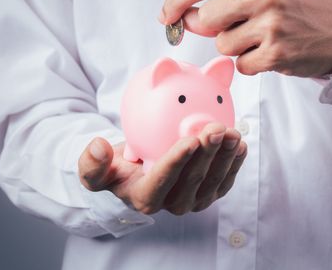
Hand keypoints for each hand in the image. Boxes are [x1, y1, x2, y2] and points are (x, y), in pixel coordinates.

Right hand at [78, 123, 246, 214]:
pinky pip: (224, 181)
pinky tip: (240, 145)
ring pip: (213, 181)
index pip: (162, 180)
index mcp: (145, 197)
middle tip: (216, 128)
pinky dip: (234, 164)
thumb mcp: (95, 167)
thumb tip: (98, 146)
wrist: (136, 172)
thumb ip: (92, 162)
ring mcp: (192, 200)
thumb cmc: (116, 167)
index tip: (189, 139)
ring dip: (225, 157)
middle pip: (193, 180)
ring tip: (233, 133)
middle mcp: (171, 203)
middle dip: (207, 154)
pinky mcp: (207, 194)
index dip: (177, 161)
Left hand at [159, 0, 331, 76]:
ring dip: (236, 48)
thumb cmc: (297, 7)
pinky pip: (240, 65)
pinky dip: (250, 64)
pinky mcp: (277, 53)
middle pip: (207, 20)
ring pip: (223, 45)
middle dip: (214, 29)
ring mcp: (272, 24)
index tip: (166, 15)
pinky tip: (271, 53)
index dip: (177, 0)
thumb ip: (224, 0)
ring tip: (263, 38)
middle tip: (238, 27)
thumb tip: (186, 18)